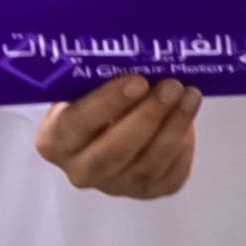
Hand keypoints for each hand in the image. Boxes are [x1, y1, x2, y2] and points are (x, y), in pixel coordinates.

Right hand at [35, 73, 203, 201]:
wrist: (108, 124)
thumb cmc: (96, 97)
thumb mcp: (87, 84)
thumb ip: (101, 76)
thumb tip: (138, 53)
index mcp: (55, 140)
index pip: (78, 123)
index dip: (109, 102)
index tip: (138, 81)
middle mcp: (80, 170)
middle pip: (114, 152)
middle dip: (148, 116)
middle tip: (171, 86)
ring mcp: (114, 186)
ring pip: (147, 166)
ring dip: (173, 128)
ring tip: (190, 96)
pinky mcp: (145, 193)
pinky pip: (169, 177)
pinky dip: (183, 149)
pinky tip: (188, 121)